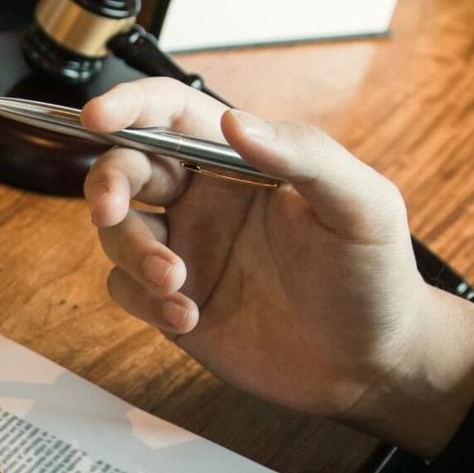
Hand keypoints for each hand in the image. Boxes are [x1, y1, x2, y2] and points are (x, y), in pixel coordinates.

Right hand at [83, 78, 473, 457]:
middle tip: (111, 212)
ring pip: (116, 232)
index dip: (130, 106)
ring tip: (177, 285)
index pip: (172, 113)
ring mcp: (184, 250)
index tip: (99, 118)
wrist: (369, 366)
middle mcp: (203, 199)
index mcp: (241, 161)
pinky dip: (144, 302)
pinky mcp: (169, 300)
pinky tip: (189, 317)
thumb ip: (303, 155)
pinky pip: (123, 289)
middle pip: (125, 169)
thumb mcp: (361, 206)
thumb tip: (234, 121)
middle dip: (108, 187)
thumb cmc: (374, 277)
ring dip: (134, 254)